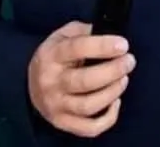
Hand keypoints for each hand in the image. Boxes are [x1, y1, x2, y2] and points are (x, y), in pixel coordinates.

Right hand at [26, 21, 135, 137]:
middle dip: (113, 70)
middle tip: (129, 61)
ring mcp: (56, 105)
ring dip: (113, 92)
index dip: (103, 46)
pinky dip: (108, 118)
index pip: (77, 49)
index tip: (123, 45)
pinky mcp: (62, 122)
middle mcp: (51, 82)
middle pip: (85, 80)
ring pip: (88, 105)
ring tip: (124, 79)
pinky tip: (116, 102)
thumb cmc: (55, 57)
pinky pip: (89, 128)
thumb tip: (109, 33)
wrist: (30, 84)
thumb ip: (84, 32)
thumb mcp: (63, 36)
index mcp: (51, 55)